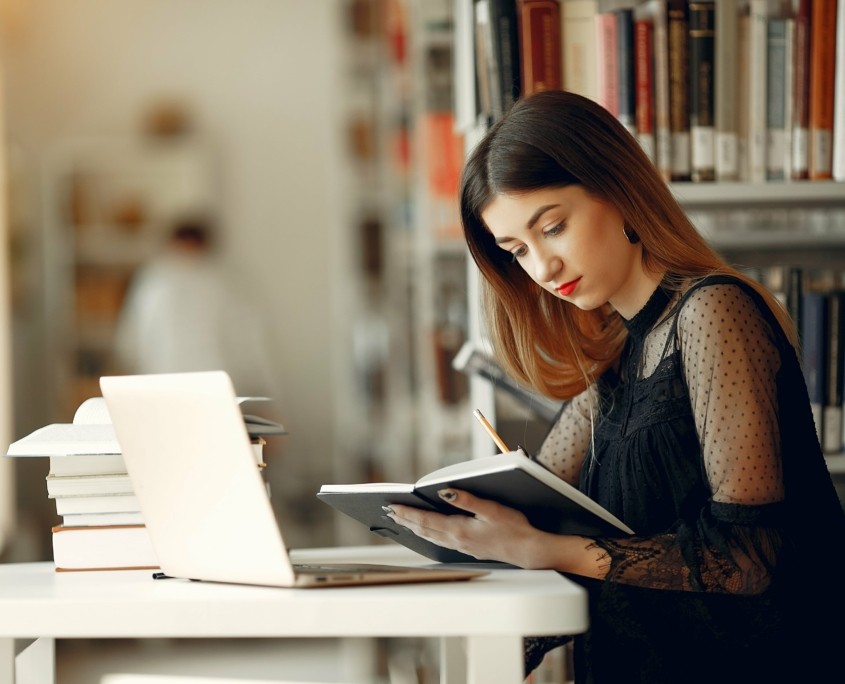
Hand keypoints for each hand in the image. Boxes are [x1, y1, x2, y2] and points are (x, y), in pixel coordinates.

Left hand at [387, 488, 551, 566]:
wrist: (528, 551)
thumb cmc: (514, 528)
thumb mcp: (491, 509)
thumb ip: (466, 500)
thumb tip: (444, 492)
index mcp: (459, 530)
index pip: (426, 519)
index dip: (407, 512)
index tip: (392, 506)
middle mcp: (457, 540)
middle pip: (424, 529)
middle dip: (405, 520)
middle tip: (389, 512)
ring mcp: (462, 546)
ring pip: (431, 536)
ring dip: (414, 527)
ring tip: (401, 521)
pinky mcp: (469, 549)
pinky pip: (440, 541)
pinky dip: (428, 534)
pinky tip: (427, 532)